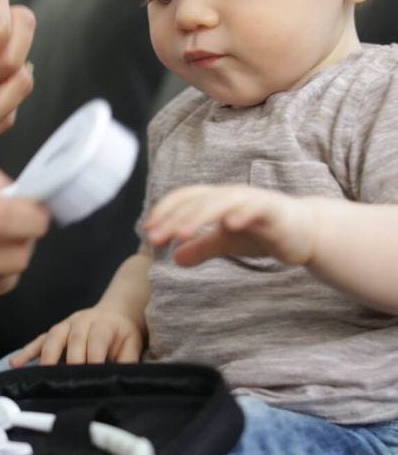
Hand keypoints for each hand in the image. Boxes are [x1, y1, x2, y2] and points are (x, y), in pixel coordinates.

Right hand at [10, 308, 144, 366]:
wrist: (115, 313)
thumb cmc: (123, 333)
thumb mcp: (133, 345)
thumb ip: (128, 361)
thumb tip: (124, 379)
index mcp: (104, 324)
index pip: (97, 339)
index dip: (94, 356)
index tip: (92, 374)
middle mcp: (82, 321)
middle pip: (74, 338)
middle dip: (71, 360)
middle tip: (69, 380)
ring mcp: (66, 325)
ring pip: (53, 337)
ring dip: (47, 356)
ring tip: (42, 375)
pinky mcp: (55, 332)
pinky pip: (39, 340)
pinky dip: (27, 351)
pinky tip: (15, 363)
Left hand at [144, 184, 318, 265]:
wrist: (306, 232)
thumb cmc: (263, 233)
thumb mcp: (227, 243)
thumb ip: (202, 248)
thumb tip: (176, 259)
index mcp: (217, 199)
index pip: (184, 198)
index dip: (164, 211)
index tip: (148, 231)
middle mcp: (231, 195)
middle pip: (196, 201)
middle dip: (173, 219)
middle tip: (155, 238)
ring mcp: (252, 200)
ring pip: (220, 201)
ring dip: (199, 215)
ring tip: (181, 233)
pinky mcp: (273, 209)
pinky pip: (255, 207)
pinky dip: (241, 213)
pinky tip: (228, 224)